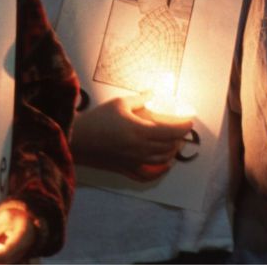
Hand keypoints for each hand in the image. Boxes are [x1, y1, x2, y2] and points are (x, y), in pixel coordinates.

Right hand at [70, 95, 191, 180]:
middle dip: (180, 137)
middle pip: (169, 145)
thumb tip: (153, 92)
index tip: (190, 120)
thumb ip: (140, 98)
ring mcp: (134, 161)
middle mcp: (140, 149)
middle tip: (183, 129)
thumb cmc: (97, 119)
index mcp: (140, 131)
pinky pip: (149, 175)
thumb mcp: (119, 103)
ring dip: (173, 151)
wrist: (77, 140)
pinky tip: (166, 165)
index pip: (171, 130)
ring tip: (176, 142)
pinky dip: (161, 171)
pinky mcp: (126, 169)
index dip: (184, 125)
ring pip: (162, 160)